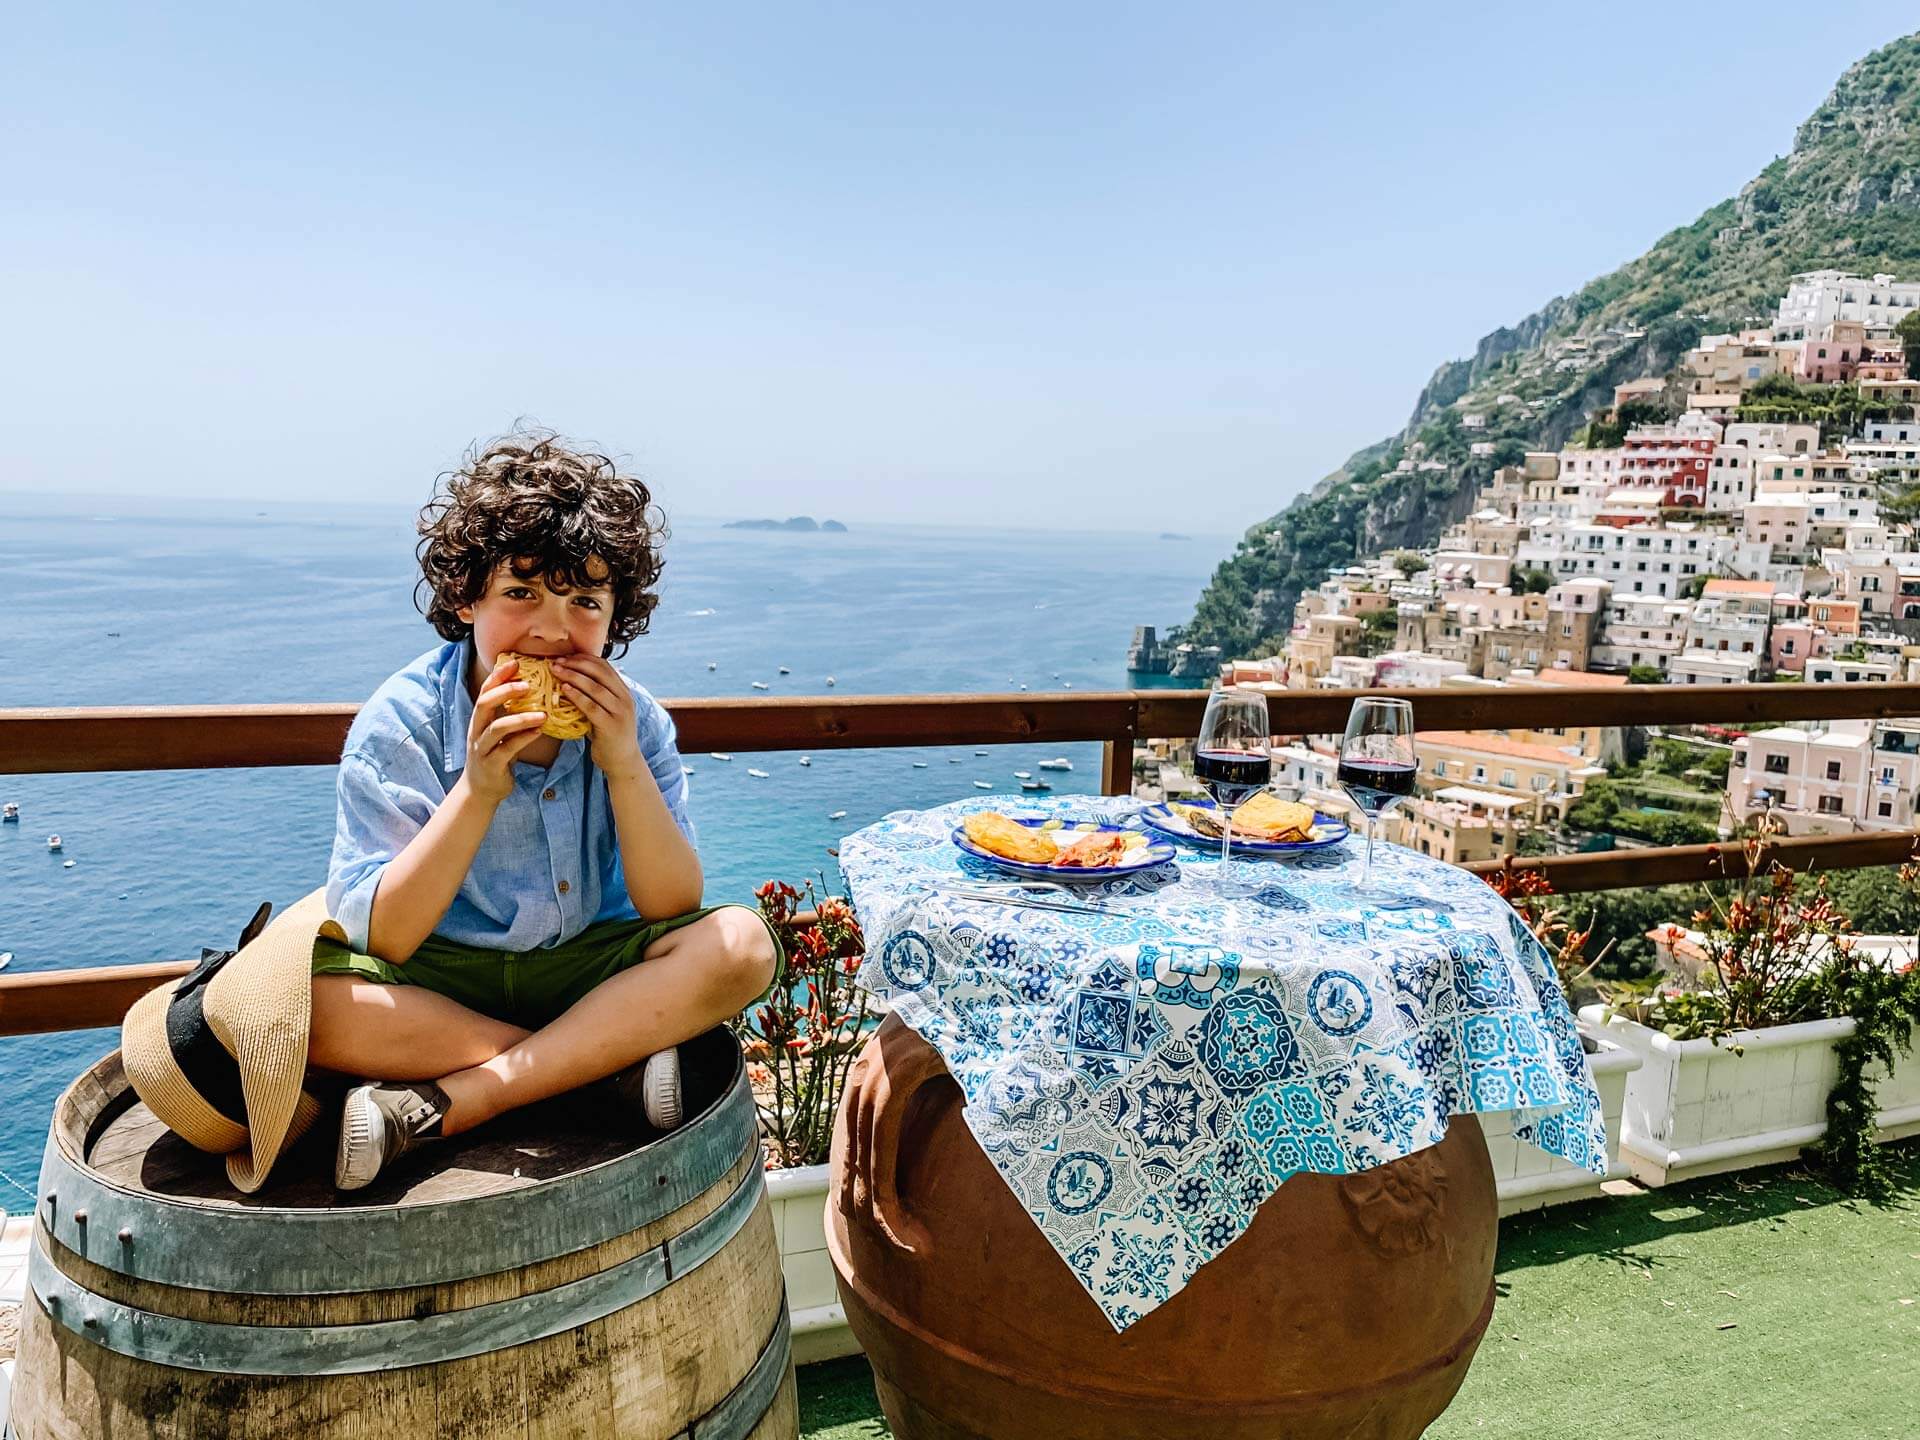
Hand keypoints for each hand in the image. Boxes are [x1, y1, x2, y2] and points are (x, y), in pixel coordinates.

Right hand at [464, 656, 549, 802]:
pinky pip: (507, 749)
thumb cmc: (495, 756)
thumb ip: (509, 714)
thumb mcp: (500, 733)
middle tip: (528, 685)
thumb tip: (532, 691)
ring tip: (544, 714)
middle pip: (484, 704)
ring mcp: (482, 747)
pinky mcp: (491, 764)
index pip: (484, 691)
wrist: (481, 790)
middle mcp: (477, 730)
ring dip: (521, 718)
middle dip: (504, 691)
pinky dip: (524, 739)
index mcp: (479, 719)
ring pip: (497, 728)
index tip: (514, 662)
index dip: (497, 676)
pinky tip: (539, 732)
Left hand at [549, 654, 644, 779]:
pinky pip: (591, 706)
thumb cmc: (609, 735)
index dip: (583, 659)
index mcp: (624, 691)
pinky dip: (577, 696)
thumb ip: (597, 696)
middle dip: (576, 664)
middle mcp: (625, 698)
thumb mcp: (608, 710)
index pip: (605, 666)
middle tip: (556, 662)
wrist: (623, 761)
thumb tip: (572, 679)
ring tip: (555, 671)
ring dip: (573, 676)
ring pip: (595, 687)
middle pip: (599, 673)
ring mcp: (620, 712)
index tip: (564, 657)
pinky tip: (564, 689)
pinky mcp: (611, 725)